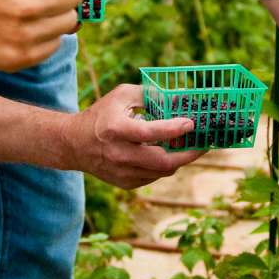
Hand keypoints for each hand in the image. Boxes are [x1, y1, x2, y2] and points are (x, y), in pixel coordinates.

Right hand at [61, 82, 202, 187]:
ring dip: (179, 159)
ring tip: (190, 147)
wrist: (74, 144)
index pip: (150, 132)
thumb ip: (149, 94)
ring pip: (162, 171)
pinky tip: (169, 153)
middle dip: (189, 154)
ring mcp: (122, 172)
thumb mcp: (121, 96)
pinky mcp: (125, 183)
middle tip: (204, 145)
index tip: (191, 123)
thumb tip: (179, 97)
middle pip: (163, 162)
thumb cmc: (102, 115)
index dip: (174, 129)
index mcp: (116, 129)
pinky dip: (165, 166)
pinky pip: (154, 176)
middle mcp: (119, 154)